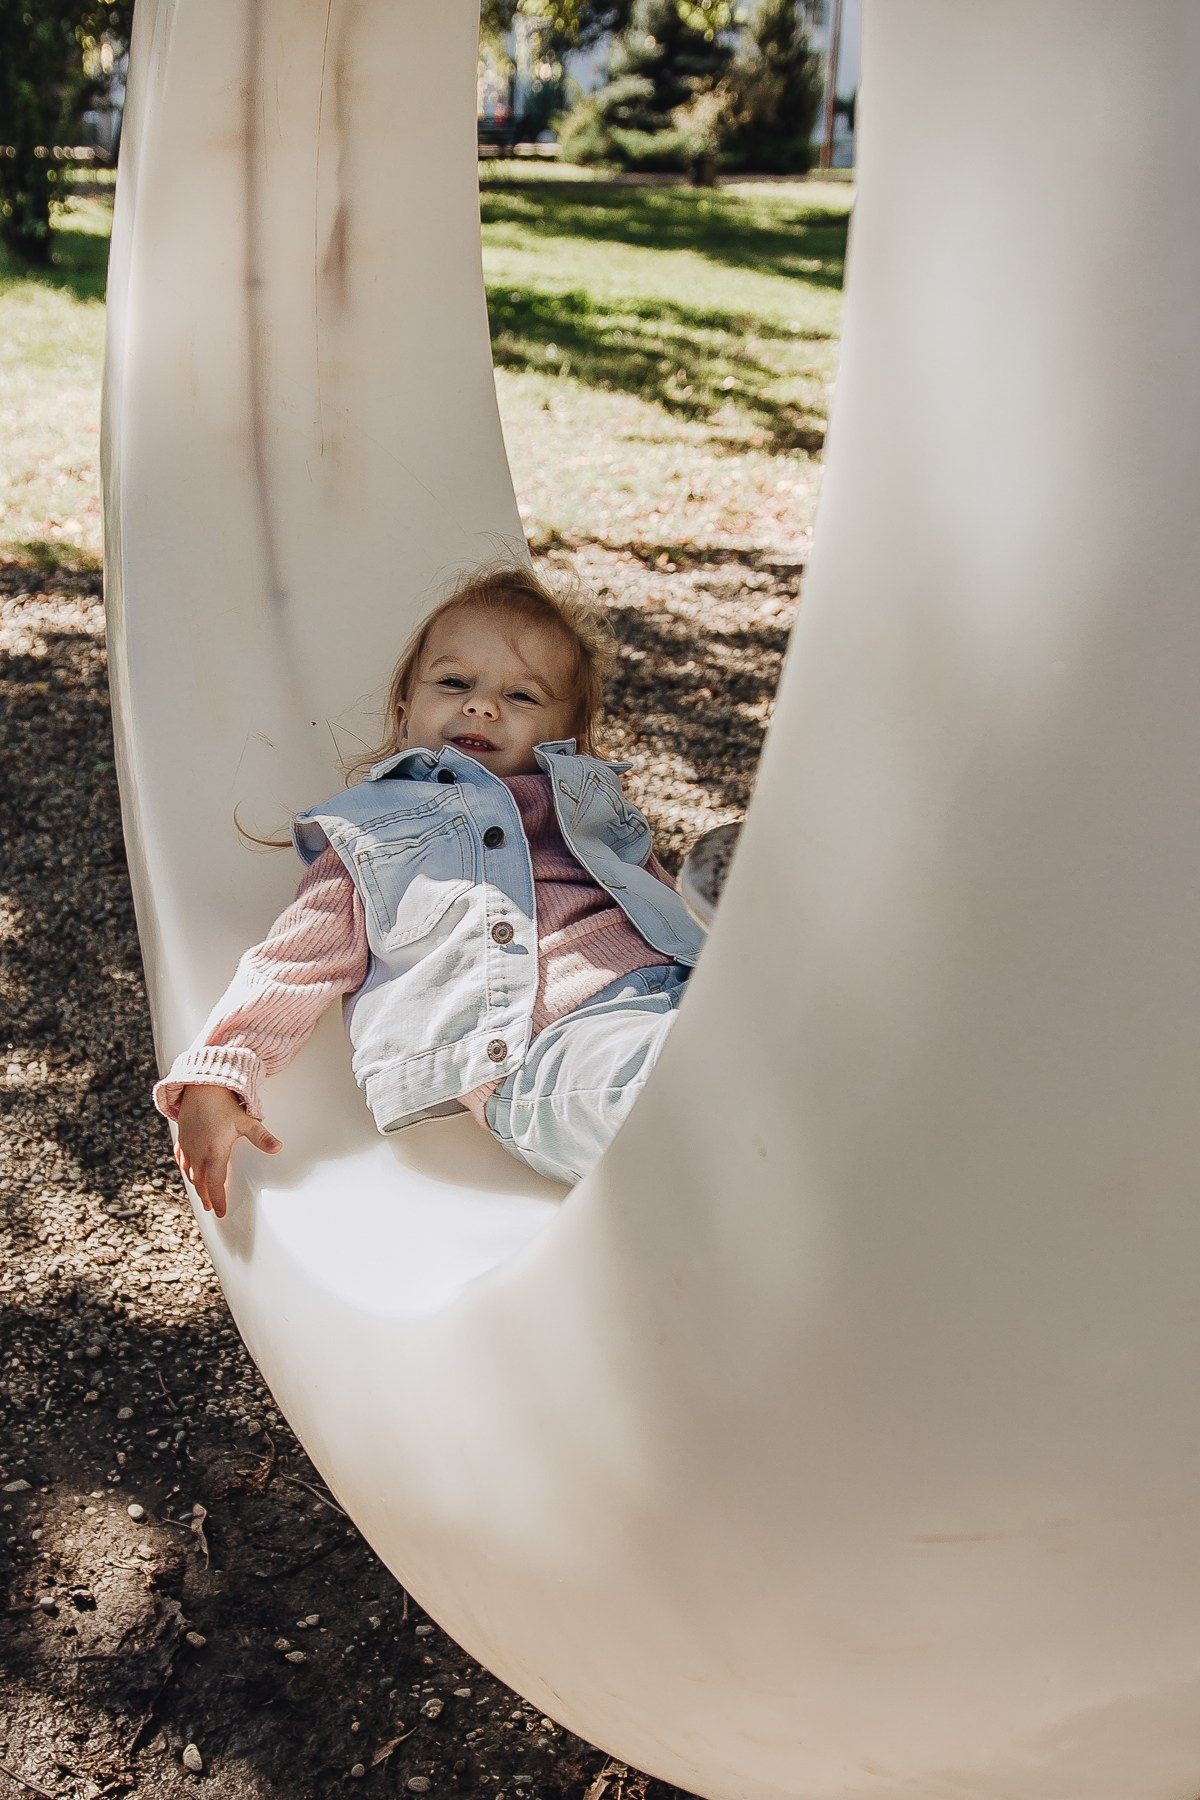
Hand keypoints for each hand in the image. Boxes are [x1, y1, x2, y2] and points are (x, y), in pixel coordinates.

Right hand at [174, 1084, 281, 1217]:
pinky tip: (188, 1170)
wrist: (201, 1086)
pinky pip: (181, 1158)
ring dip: (196, 1184)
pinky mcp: (182, 1137)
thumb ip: (262, 1137)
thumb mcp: (246, 1121)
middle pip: (200, 1182)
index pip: (215, 1184)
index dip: (218, 1200)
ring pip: (189, 1171)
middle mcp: (198, 1152)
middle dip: (206, 1196)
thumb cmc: (223, 1104)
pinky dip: (185, 1167)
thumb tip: (278, 1147)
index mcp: (214, 1152)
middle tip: (212, 1206)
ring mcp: (188, 1145)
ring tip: (202, 1193)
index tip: (221, 1211)